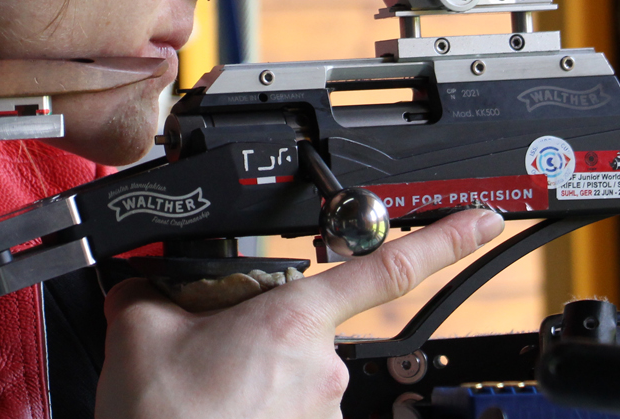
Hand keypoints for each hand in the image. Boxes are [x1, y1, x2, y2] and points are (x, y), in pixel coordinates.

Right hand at [95, 209, 505, 418]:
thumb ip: (155, 290)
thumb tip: (146, 284)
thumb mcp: (139, 329)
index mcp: (292, 321)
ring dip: (251, 376)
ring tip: (200, 394)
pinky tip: (214, 412)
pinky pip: (283, 410)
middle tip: (202, 352)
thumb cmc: (164, 418)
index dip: (442, 240)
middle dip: (256, 331)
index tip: (480, 220)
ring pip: (288, 375)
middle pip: (300, 326)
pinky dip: (251, 407)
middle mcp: (322, 370)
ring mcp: (319, 415)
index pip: (386, 268)